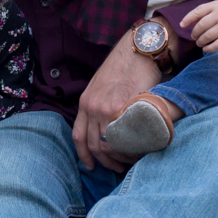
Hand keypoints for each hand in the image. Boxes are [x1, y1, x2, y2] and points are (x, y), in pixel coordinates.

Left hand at [72, 27, 161, 171]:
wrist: (138, 49)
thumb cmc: (125, 66)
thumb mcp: (102, 85)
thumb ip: (100, 105)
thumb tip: (107, 127)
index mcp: (85, 102)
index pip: (79, 136)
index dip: (84, 155)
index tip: (92, 165)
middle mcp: (92, 107)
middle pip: (94, 144)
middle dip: (105, 161)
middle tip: (116, 168)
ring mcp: (107, 108)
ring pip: (109, 144)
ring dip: (119, 157)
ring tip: (130, 161)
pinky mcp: (124, 107)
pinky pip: (124, 136)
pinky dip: (131, 148)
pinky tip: (138, 151)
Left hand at [181, 0, 217, 51]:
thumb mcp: (215, 8)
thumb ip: (201, 13)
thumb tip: (184, 24)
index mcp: (215, 5)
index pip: (198, 11)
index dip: (188, 19)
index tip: (182, 26)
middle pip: (201, 26)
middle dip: (195, 33)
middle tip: (194, 37)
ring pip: (207, 36)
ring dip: (200, 41)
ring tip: (199, 42)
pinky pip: (217, 45)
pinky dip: (208, 48)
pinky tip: (206, 48)